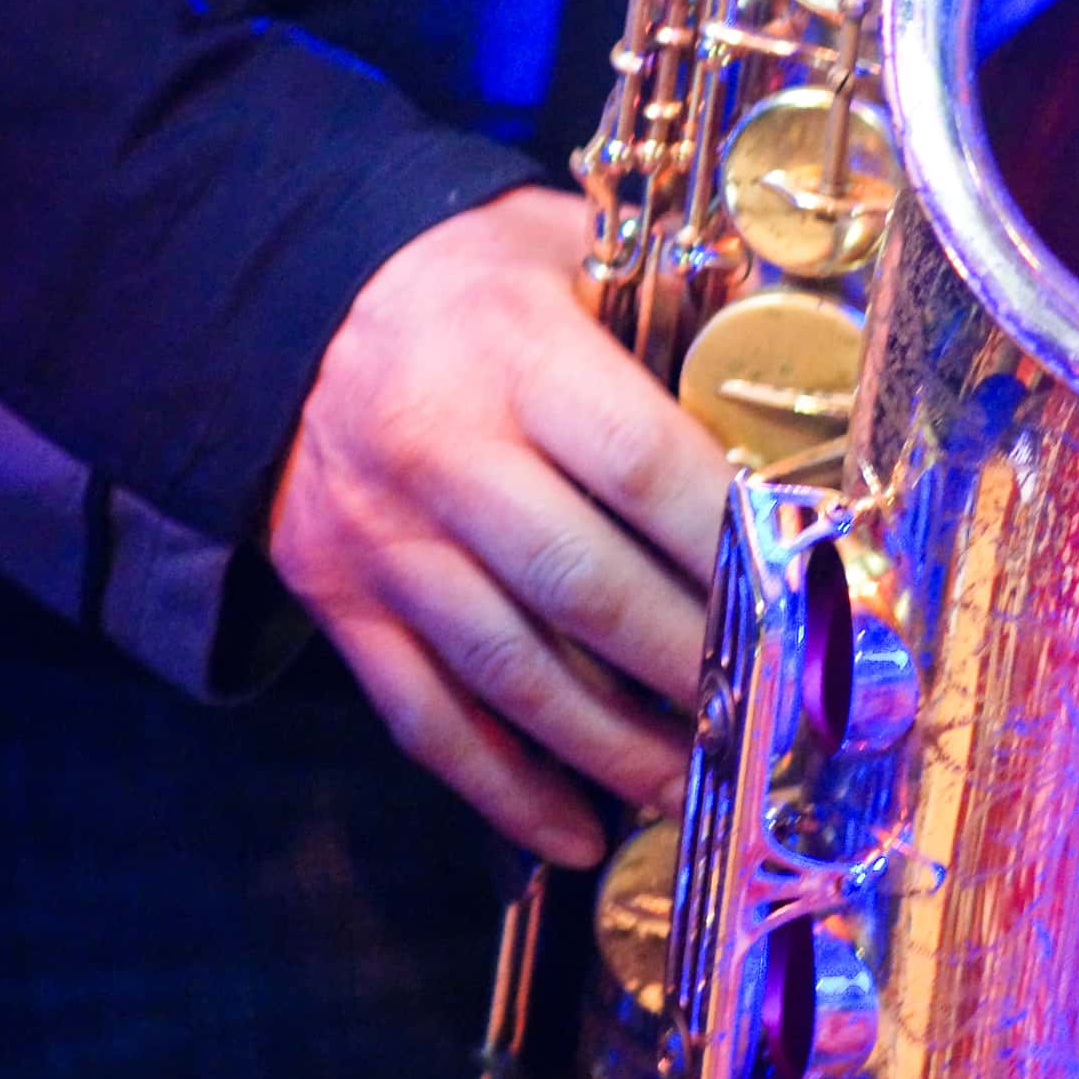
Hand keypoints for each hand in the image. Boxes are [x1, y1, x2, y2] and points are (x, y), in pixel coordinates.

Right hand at [267, 186, 732, 867]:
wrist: (277, 301)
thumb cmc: (459, 278)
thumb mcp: (560, 245)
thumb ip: (669, 302)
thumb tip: (795, 375)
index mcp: (514, 356)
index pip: (643, 464)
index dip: (727, 542)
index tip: (801, 595)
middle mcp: (442, 451)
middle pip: (586, 587)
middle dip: (691, 664)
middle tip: (770, 711)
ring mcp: (385, 540)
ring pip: (511, 671)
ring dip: (612, 747)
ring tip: (693, 785)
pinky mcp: (339, 600)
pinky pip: (424, 715)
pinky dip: (502, 786)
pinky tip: (575, 832)